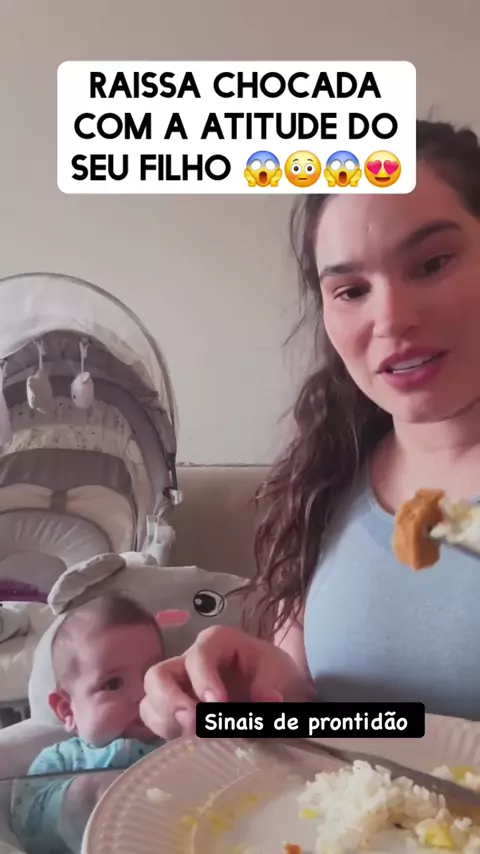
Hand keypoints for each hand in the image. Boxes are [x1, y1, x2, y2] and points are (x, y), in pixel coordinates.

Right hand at [140, 626, 312, 740]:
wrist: (279, 693)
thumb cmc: (274, 675)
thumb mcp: (279, 673)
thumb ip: (270, 684)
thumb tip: (265, 701)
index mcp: (215, 643)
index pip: (199, 654)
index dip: (204, 679)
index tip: (219, 705)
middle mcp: (189, 662)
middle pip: (158, 675)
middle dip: (170, 701)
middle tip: (194, 725)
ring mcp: (178, 688)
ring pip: (150, 701)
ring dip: (167, 721)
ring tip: (193, 737)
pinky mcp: (175, 714)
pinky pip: (155, 721)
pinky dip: (167, 733)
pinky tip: (190, 743)